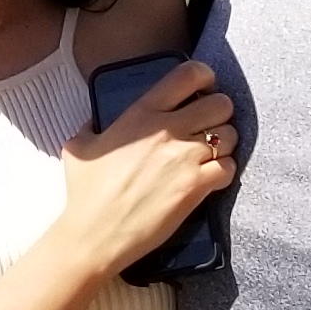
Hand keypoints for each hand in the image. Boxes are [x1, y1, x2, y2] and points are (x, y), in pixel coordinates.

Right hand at [51, 60, 234, 275]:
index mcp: (141, 113)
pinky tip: (209, 178)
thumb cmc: (85, 193)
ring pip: (230, 135)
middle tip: (209, 126)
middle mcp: (167, 130)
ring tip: (210, 154)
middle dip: (220, 113)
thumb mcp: (80, 146)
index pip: (188, 75)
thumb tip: (95, 121)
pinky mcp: (196, 187)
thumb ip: (92, 126)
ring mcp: (184, 159)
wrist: (95, 234)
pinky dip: (224, 171)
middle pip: (220, 103)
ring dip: (224, 143)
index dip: (205, 77)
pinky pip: (228, 167)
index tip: (204, 87)